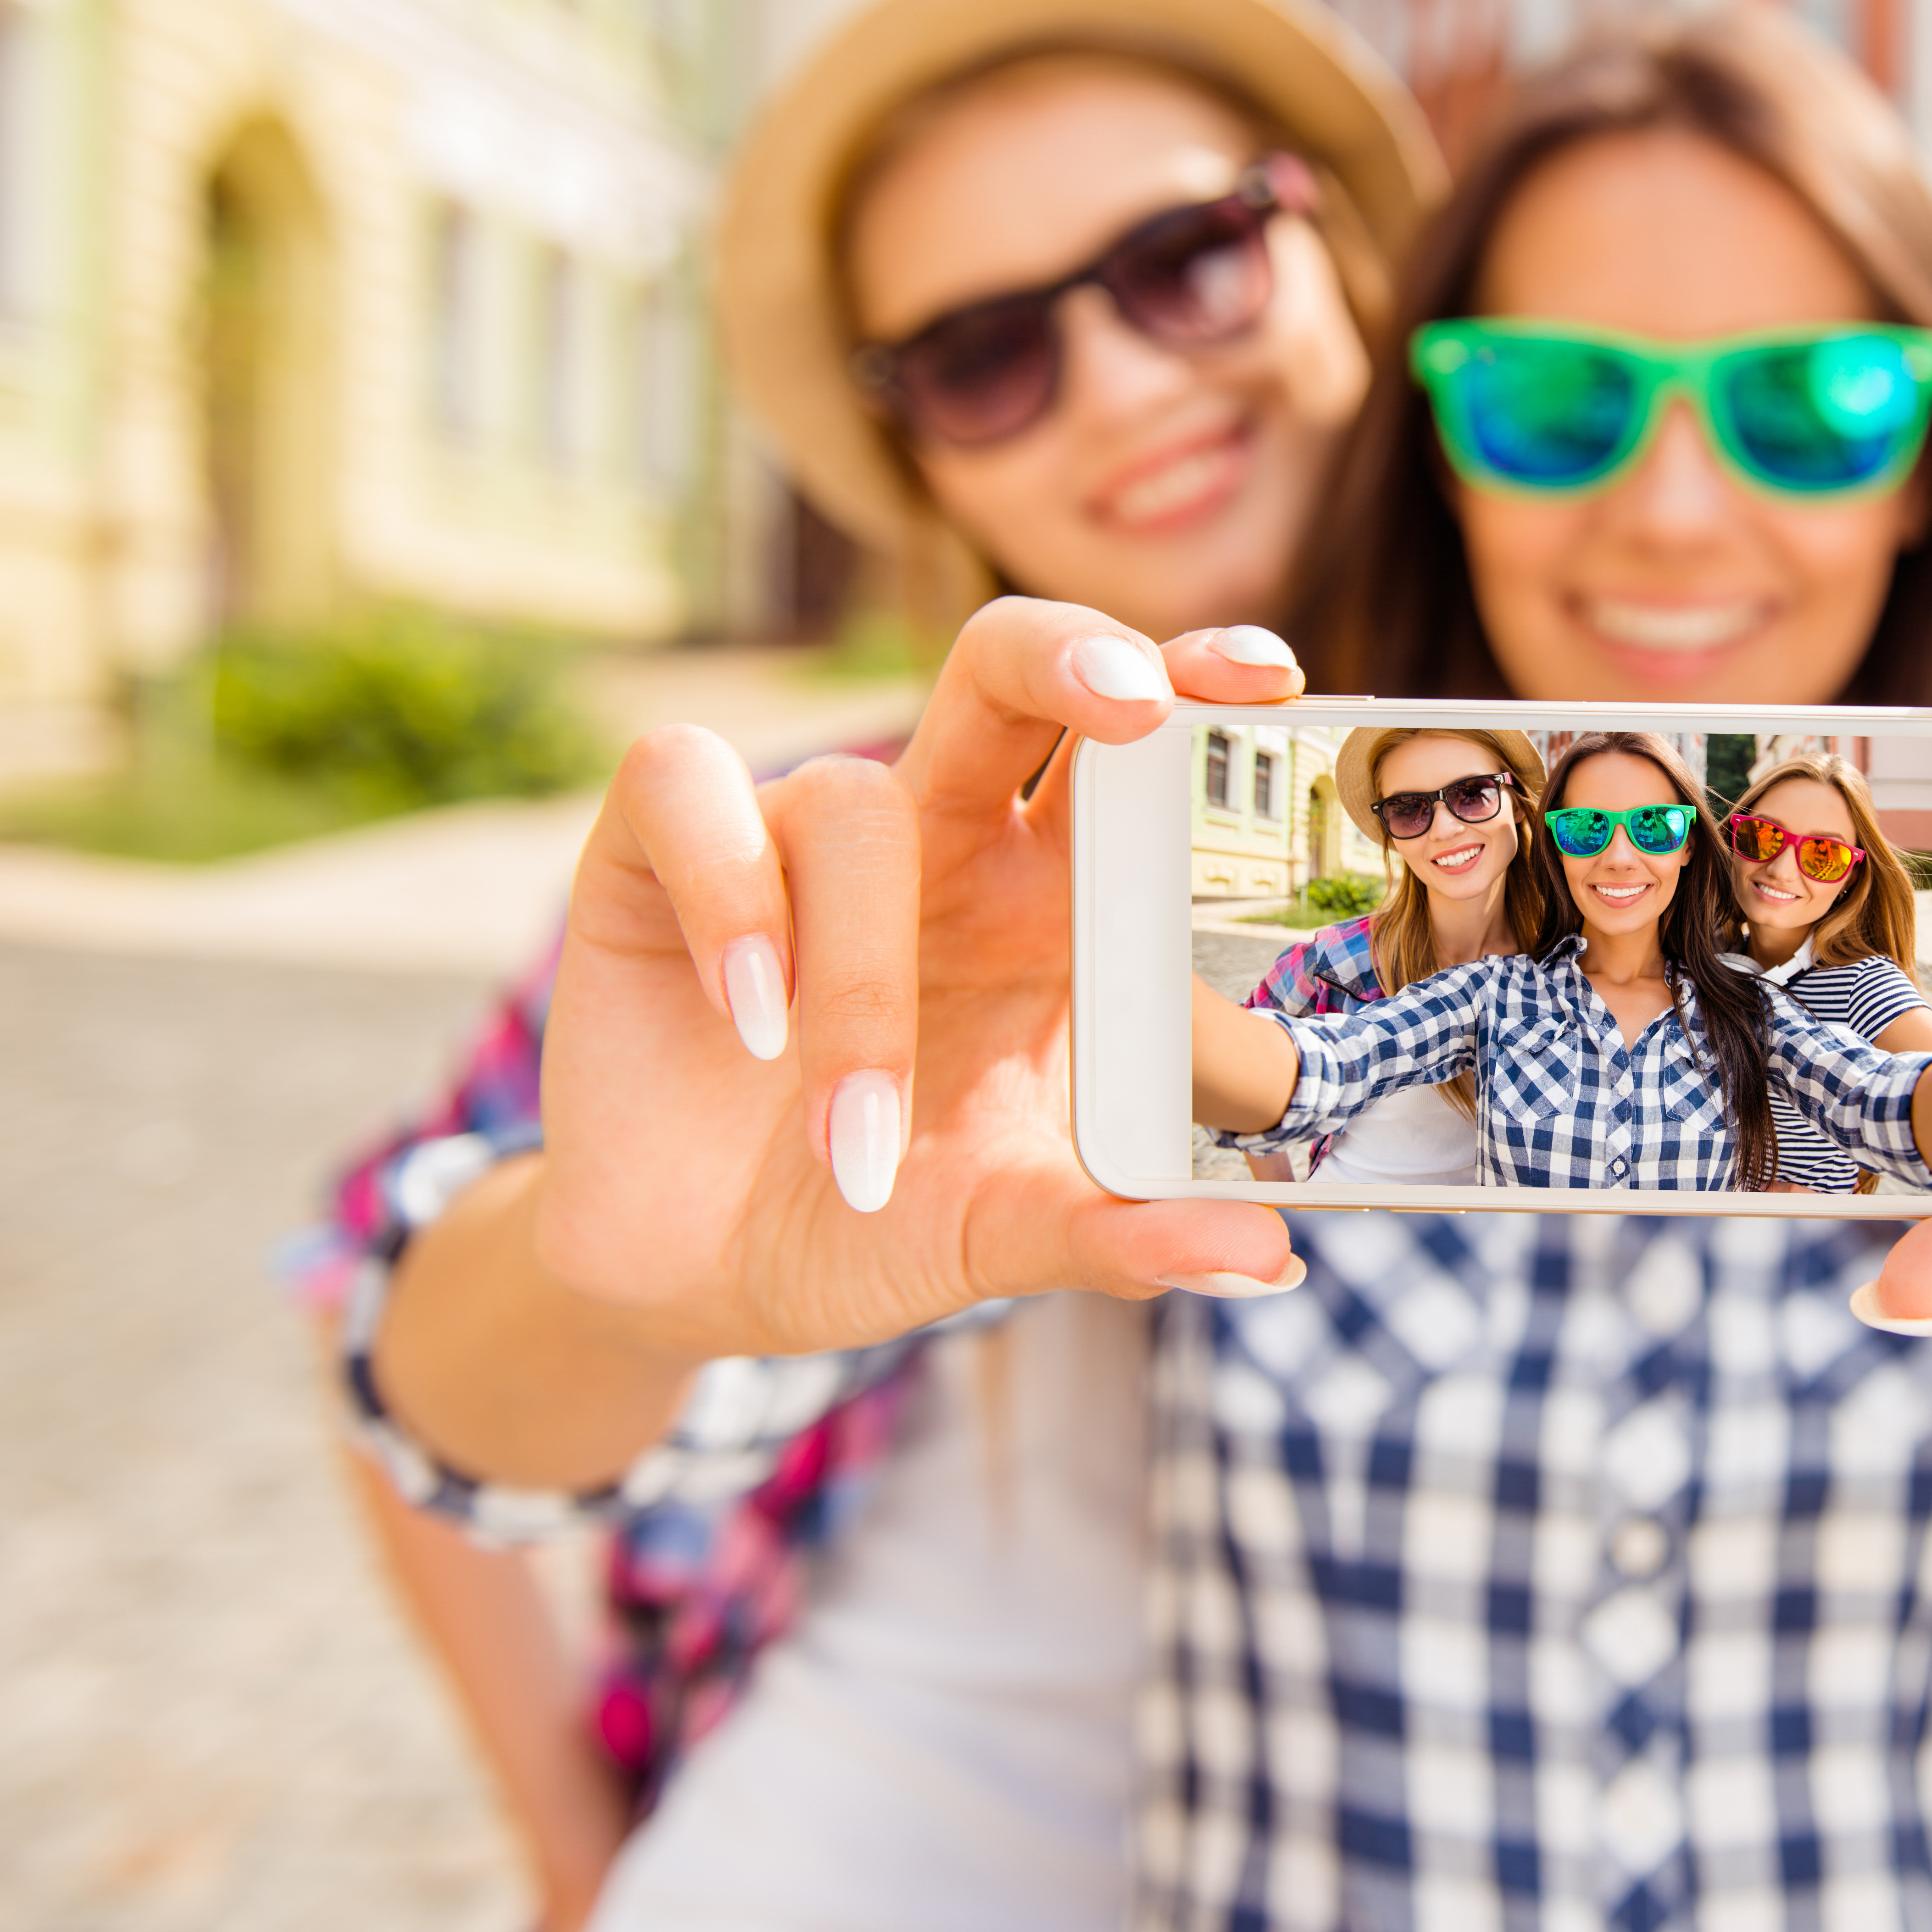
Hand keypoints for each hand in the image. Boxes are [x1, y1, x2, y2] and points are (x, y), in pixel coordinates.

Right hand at [530, 603, 1305, 1359]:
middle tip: (1134, 702)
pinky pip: (687, 786)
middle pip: (1004, 668)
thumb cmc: (880, 1219)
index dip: (1191, 685)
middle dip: (1068, 654)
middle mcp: (933, 839)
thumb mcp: (1007, 1233)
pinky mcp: (657, 853)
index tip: (1273, 681)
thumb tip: (1269, 1256)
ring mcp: (793, 835)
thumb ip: (1126, 1235)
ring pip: (851, 799)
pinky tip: (748, 1017)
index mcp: (1043, 896)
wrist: (703, 1277)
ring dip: (862, 982)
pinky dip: (729, 895)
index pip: (1126, 752)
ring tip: (857, 1142)